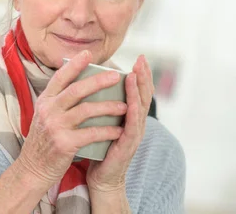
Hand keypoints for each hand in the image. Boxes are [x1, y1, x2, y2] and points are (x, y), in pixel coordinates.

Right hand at [17, 50, 126, 187]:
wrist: (33, 168)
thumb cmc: (44, 140)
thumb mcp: (45, 115)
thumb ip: (58, 101)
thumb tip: (81, 84)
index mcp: (44, 100)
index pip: (60, 77)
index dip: (74, 64)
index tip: (88, 54)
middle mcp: (48, 110)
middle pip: (76, 90)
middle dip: (98, 81)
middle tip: (116, 76)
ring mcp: (55, 126)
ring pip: (86, 110)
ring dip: (108, 107)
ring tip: (124, 106)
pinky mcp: (64, 143)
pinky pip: (91, 133)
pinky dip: (107, 131)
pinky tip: (119, 130)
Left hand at [85, 55, 153, 192]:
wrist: (101, 177)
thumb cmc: (99, 147)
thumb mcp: (102, 121)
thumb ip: (103, 105)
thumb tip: (91, 82)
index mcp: (129, 116)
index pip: (138, 91)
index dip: (141, 75)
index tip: (139, 57)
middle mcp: (135, 123)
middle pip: (143, 95)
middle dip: (144, 76)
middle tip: (142, 59)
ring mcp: (134, 134)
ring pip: (140, 107)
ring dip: (139, 89)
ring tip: (136, 73)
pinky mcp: (128, 145)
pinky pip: (132, 125)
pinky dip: (134, 110)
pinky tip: (132, 99)